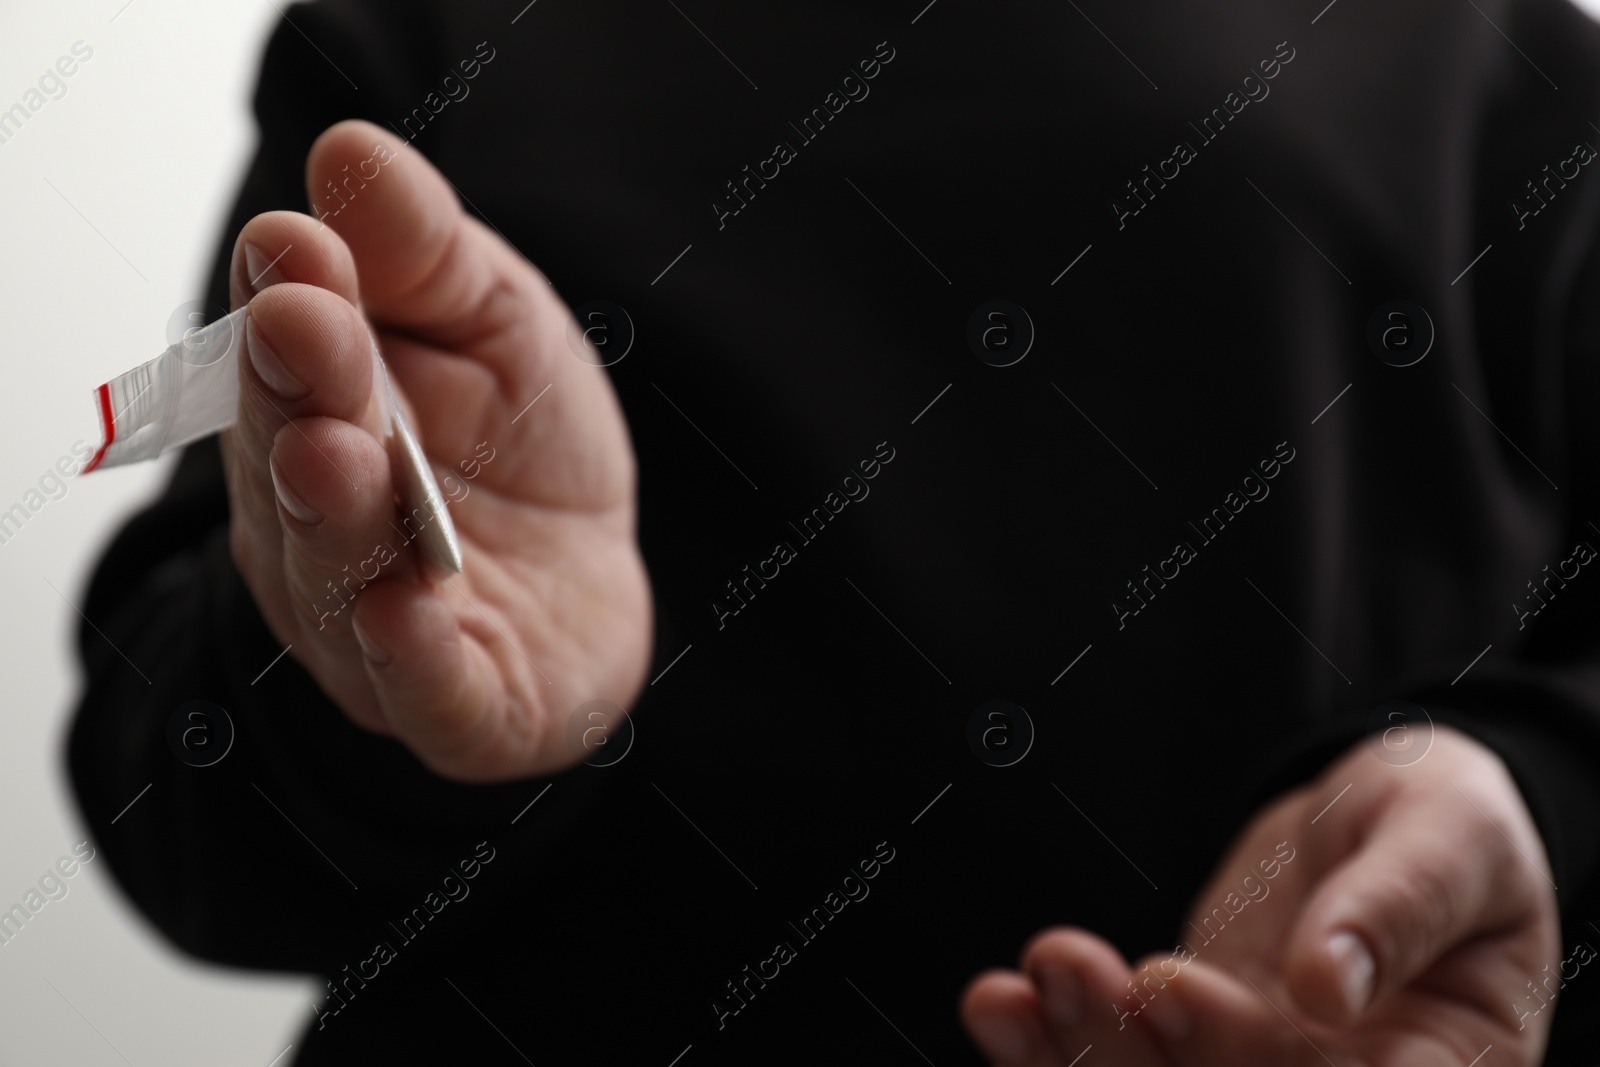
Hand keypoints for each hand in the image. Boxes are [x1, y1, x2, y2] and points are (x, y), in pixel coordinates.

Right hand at [219, 120, 651, 779]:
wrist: (580, 585)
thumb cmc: (519, 445)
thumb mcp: (499, 326)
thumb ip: (431, 257)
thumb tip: (350, 151)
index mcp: (315, 412)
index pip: (286, 353)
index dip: (290, 297)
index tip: (300, 246)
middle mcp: (316, 520)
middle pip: (294, 456)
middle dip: (301, 392)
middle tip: (305, 328)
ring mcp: (368, 621)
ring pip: (337, 575)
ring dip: (333, 517)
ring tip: (336, 458)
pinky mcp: (451, 702)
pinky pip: (424, 690)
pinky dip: (410, 658)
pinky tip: (405, 615)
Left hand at [960, 726, 1562, 1065]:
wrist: (1387, 817)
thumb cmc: (1446, 827)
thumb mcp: (1449, 835)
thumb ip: (1401, 904)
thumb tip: (1332, 982)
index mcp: (1451, 1064)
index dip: (1267, 1062)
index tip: (1178, 996)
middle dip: (1147, 1052)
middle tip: (1078, 969)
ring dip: (1085, 1046)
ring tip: (1043, 969)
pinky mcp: (1193, 1046)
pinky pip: (1119, 1057)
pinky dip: (1050, 1040)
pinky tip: (1000, 1001)